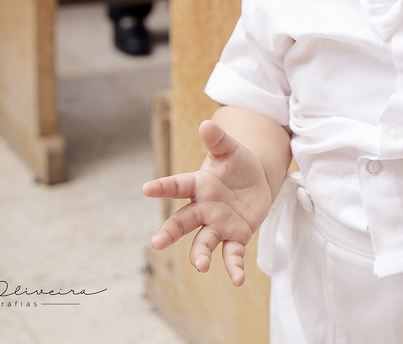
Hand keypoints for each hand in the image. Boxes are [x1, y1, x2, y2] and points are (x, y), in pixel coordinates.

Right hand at [141, 120, 272, 286]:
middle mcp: (204, 209)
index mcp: (199, 185)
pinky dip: (233, 267)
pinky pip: (232, 254)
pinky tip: (238, 280)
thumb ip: (218, 140)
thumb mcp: (231, 150)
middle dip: (169, 232)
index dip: (162, 187)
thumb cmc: (237, 165)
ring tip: (200, 266)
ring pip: (204, 243)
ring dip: (200, 255)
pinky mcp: (235, 237)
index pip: (177, 185)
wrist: (256, 182)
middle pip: (183, 222)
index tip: (146, 188)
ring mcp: (218, 225)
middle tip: (157, 243)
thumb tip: (207, 123)